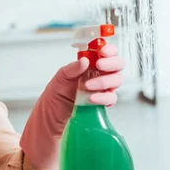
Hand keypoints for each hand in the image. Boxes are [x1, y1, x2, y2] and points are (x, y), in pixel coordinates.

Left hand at [19, 44, 125, 169]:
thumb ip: (71, 69)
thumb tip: (84, 61)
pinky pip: (112, 98)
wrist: (52, 120)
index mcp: (88, 65)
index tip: (102, 51)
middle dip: (111, 63)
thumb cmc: (54, 97)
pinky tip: (92, 99)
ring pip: (117, 80)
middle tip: (99, 65)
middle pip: (118, 65)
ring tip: (87, 86)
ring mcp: (102, 89)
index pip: (105, 52)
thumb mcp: (58, 80)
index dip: (109, 50)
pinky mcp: (102, 103)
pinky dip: (104, 97)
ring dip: (105, 81)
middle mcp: (98, 75)